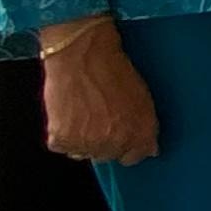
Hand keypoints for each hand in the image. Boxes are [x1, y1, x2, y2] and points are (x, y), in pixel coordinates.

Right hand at [38, 19, 159, 164]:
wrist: (81, 53)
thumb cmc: (111, 68)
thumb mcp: (142, 98)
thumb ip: (146, 127)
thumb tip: (149, 149)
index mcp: (141, 133)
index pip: (134, 156)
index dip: (125, 145)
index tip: (118, 135)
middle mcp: (117, 142)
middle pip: (107, 155)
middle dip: (102, 140)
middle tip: (95, 115)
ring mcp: (89, 143)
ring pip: (83, 153)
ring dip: (81, 138)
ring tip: (81, 111)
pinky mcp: (63, 139)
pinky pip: (61, 146)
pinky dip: (61, 133)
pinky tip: (67, 112)